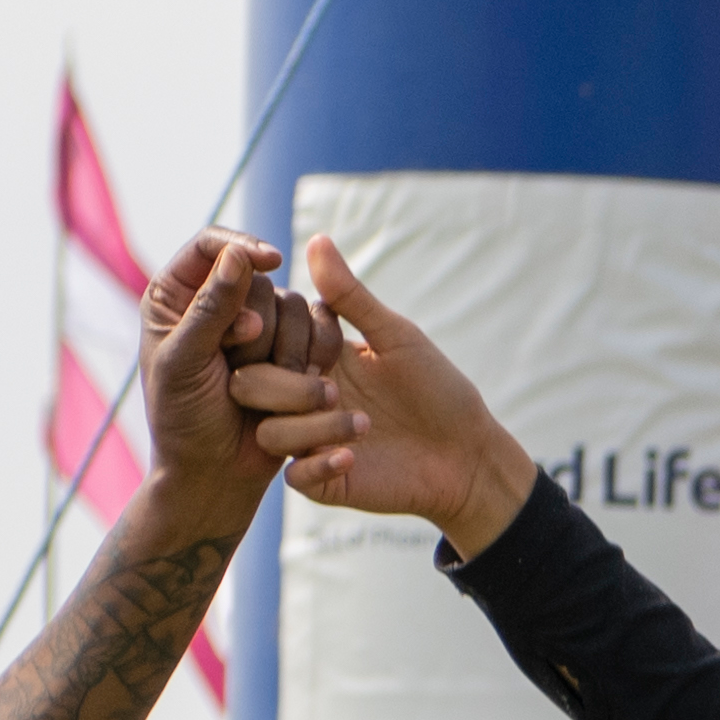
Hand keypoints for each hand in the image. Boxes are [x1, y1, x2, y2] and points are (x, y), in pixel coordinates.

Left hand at [135, 233, 348, 505]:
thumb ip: (210, 309)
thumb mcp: (186, 363)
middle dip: (257, 324)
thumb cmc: (185, 422)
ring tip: (257, 389)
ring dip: (281, 349)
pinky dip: (310, 357)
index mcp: (174, 297)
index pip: (211, 245)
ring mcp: (255, 327)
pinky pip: (317, 331)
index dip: (242, 247)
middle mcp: (215, 303)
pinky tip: (294, 386)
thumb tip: (238, 256)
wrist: (216, 474)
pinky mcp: (288, 350)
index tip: (270, 260)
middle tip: (235, 367)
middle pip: (258, 278)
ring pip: (292, 305)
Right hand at [282, 238, 544, 551]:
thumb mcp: (396, 337)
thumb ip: (351, 296)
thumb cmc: (437, 390)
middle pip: (250, 385)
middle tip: (333, 388)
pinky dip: (319, 466)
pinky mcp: (323, 481)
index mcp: (314, 358)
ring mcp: (309, 441)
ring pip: (269, 433)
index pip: (266, 340)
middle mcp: (302, 398)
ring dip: (311, 427)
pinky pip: (296, 478)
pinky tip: (353, 457)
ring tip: (365, 426)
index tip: (326, 343)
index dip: (282, 337)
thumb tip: (317, 239)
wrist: (468, 454)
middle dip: (286, 385)